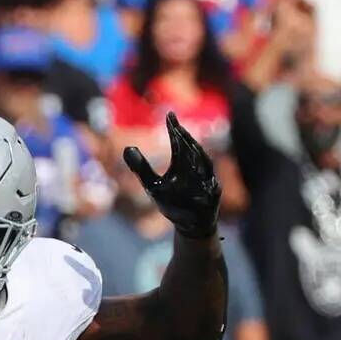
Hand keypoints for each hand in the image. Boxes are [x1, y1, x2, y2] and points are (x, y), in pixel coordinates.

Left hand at [122, 112, 220, 239]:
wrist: (190, 225)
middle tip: (175, 126)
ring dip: (196, 152)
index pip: (179, 142)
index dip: (175, 129)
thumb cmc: (172, 202)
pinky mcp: (213, 196)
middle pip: (192, 149)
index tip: (169, 115)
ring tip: (186, 141)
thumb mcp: (152, 185)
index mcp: (183, 164)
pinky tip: (199, 171)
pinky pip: (211, 186)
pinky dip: (205, 180)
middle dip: (184, 138)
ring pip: (204, 164)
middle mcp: (196, 169)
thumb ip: (141, 167)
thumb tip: (126, 147)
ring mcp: (207, 182)